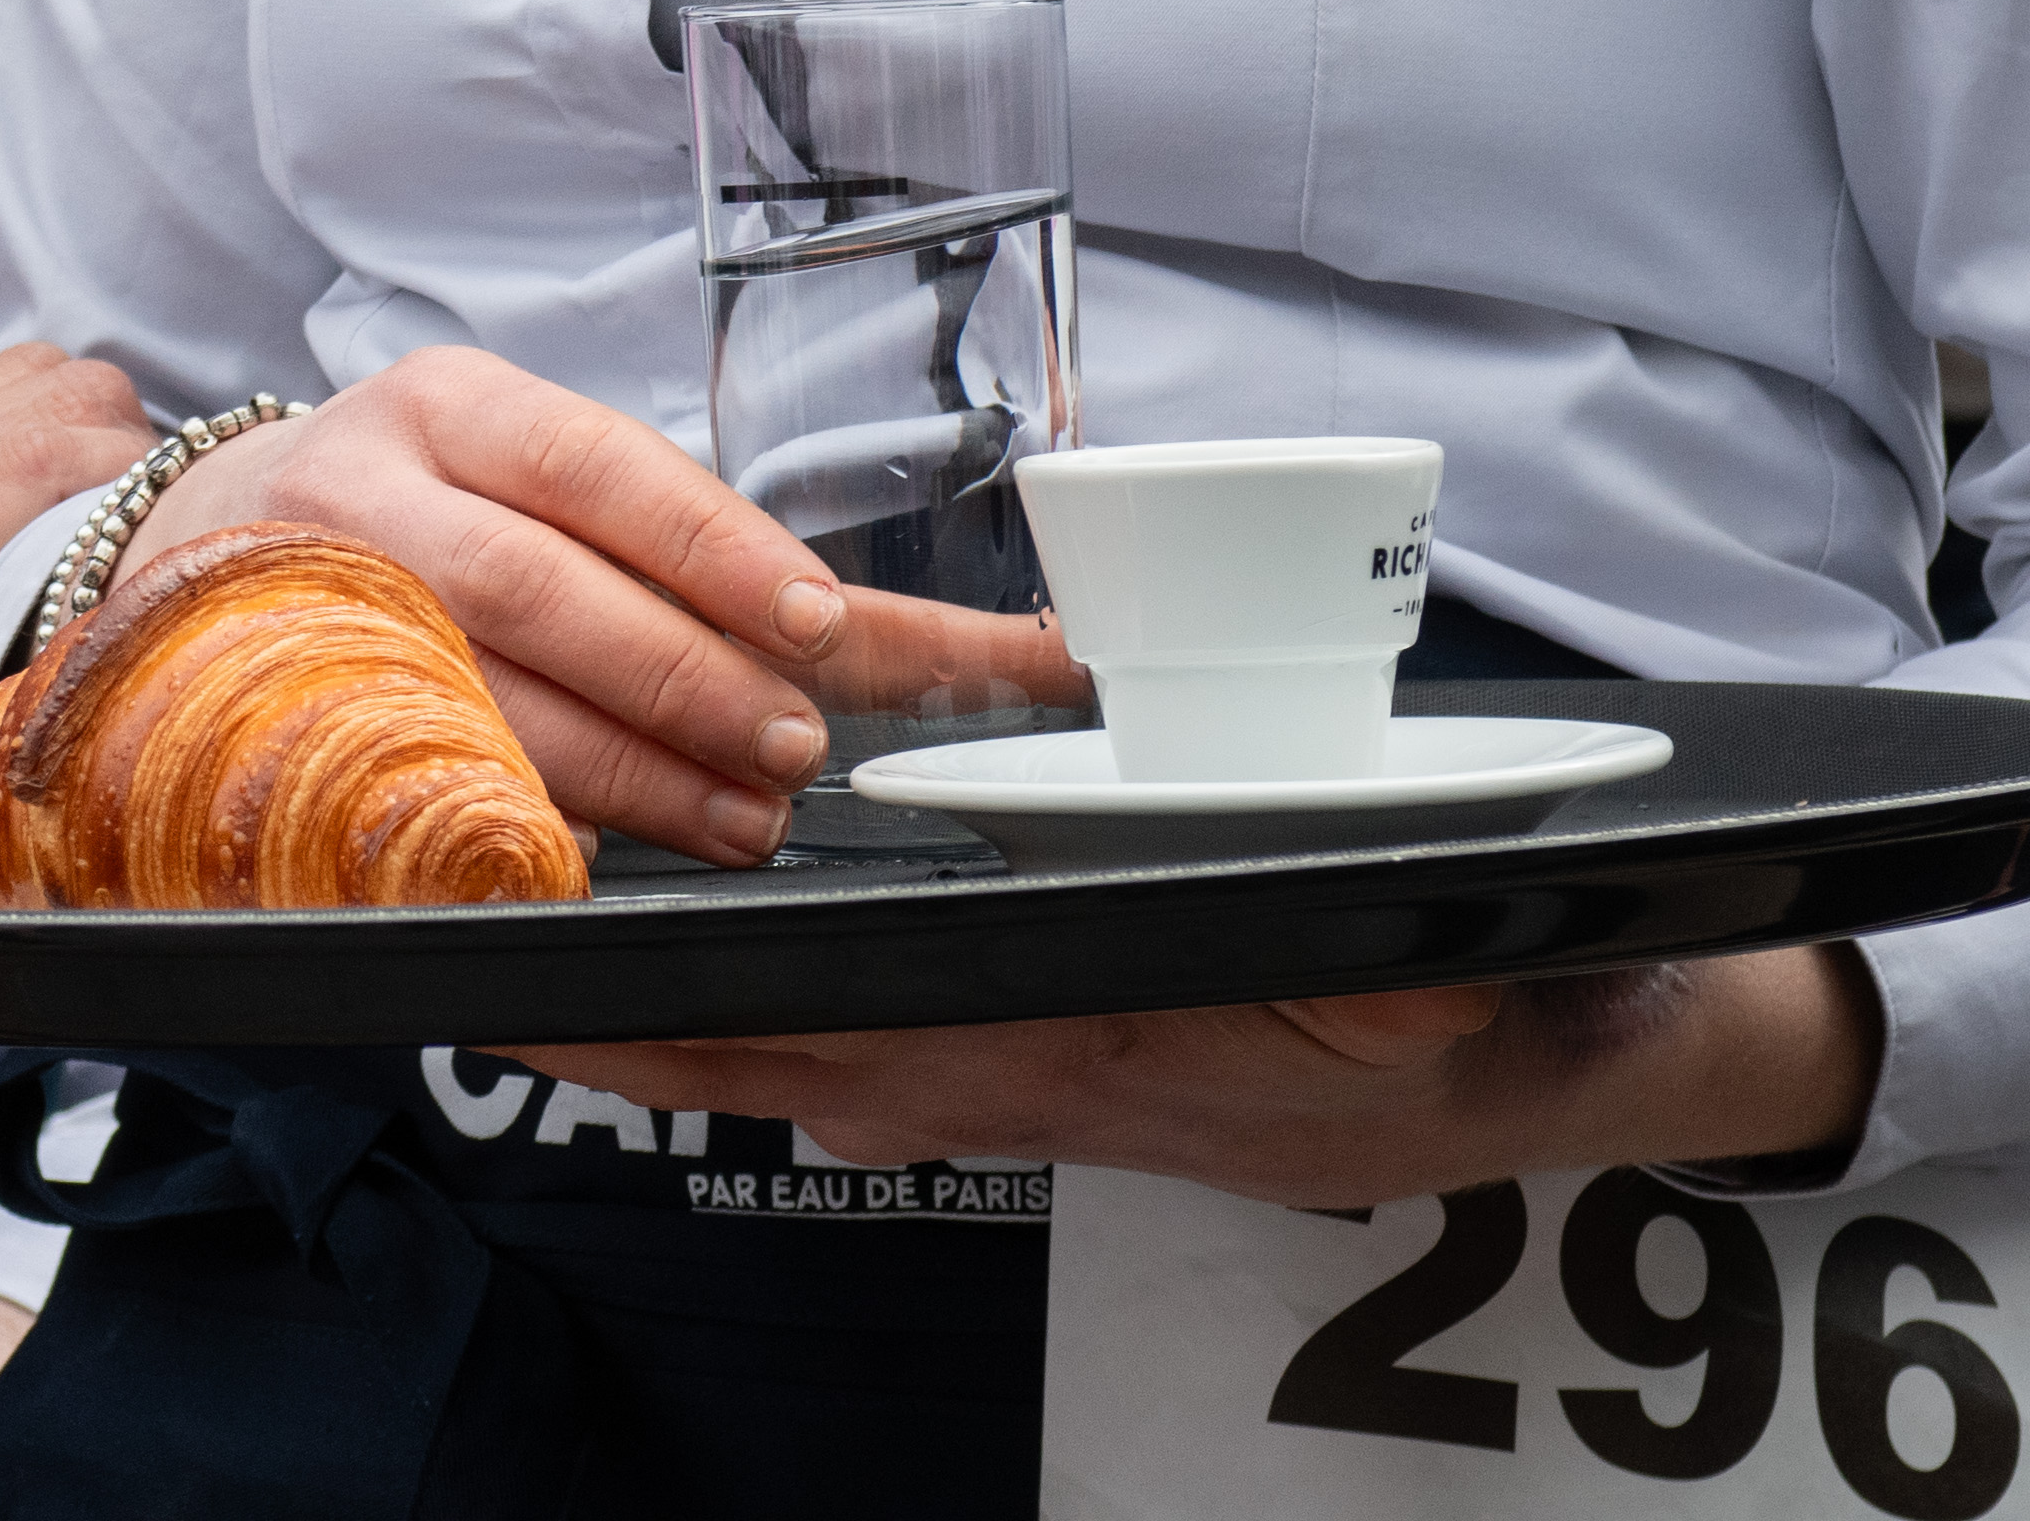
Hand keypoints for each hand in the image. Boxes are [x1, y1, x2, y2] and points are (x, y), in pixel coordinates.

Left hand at [0, 347, 159, 797]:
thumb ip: (38, 642)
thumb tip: (135, 585)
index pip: (51, 448)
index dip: (139, 460)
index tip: (180, 501)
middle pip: (46, 384)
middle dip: (119, 427)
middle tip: (146, 498)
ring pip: (8, 373)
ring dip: (67, 414)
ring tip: (93, 486)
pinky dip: (8, 420)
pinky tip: (22, 484)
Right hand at [139, 350, 1066, 865]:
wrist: (211, 548)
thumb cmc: (427, 514)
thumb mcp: (537, 480)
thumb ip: (689, 552)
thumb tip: (893, 639)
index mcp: (449, 405)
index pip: (596, 464)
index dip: (715, 549)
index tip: (822, 622)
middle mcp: (364, 486)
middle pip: (535, 585)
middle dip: (684, 676)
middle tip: (795, 744)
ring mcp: (308, 602)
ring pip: (474, 693)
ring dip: (628, 772)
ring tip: (739, 817)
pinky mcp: (282, 709)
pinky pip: (413, 776)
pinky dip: (522, 819)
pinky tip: (605, 855)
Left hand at [498, 939, 1884, 1204]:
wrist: (1550, 1065)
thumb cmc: (1480, 999)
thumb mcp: (1441, 977)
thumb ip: (1379, 958)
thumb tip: (1362, 951)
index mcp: (1098, 1042)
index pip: (875, 1034)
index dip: (721, 1023)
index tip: (580, 989)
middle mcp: (1040, 1070)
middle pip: (795, 1062)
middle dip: (638, 1035)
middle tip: (479, 981)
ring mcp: (1038, 1077)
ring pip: (818, 1063)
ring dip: (683, 1034)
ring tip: (531, 982)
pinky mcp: (1055, 1058)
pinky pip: (878, 1052)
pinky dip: (776, 1032)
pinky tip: (700, 1009)